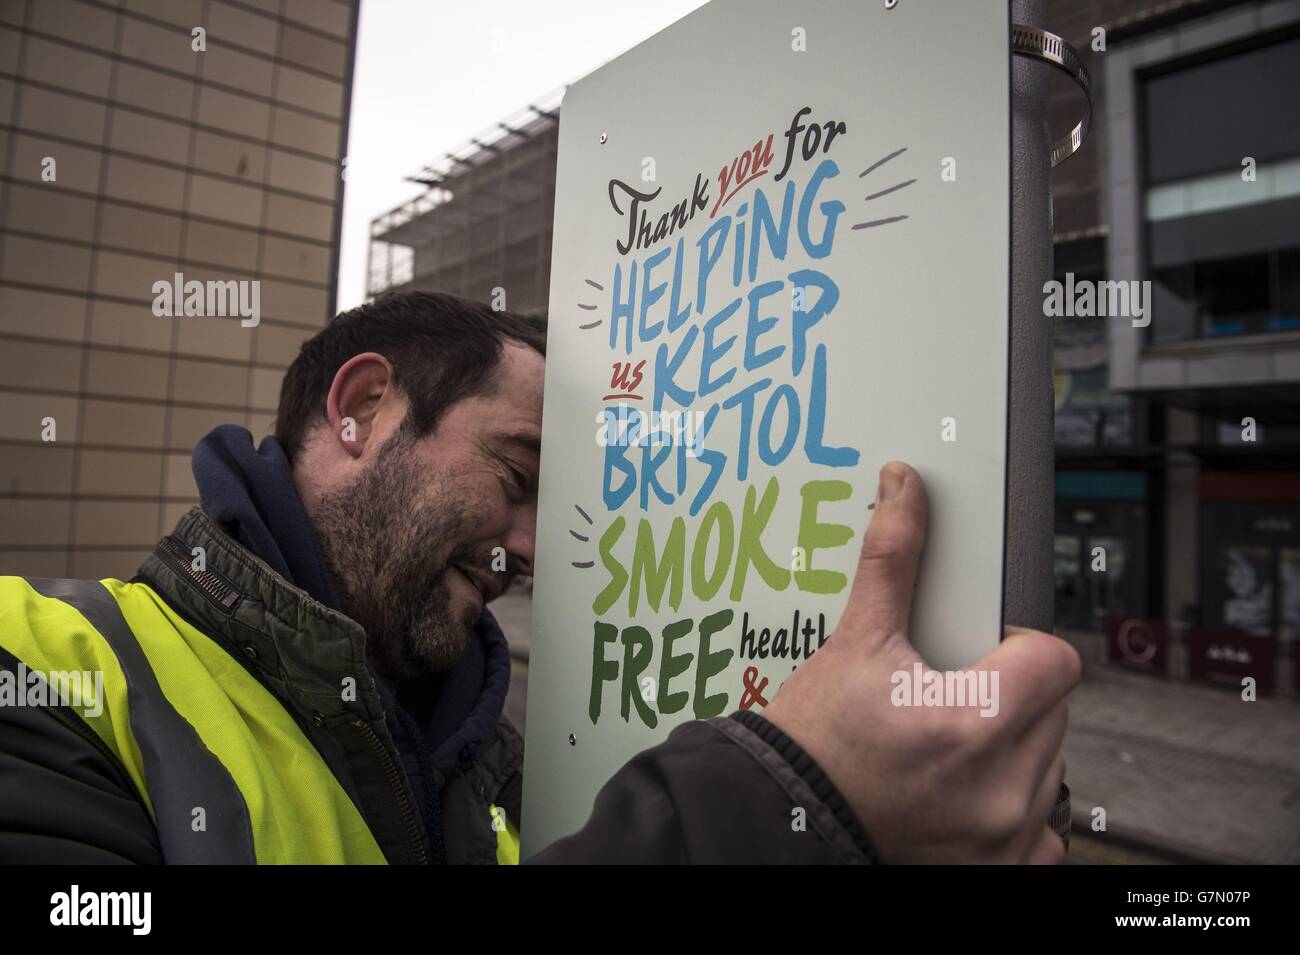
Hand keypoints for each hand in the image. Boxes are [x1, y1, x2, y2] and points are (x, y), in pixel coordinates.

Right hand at [762, 462, 1079, 862]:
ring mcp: (1006, 835)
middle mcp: (1003, 787)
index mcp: (977, 722)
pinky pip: (1043, 828)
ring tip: (945, 745)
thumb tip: (905, 488)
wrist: (782, 818)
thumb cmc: (815, 738)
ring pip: (1049, 761)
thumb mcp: (855, 641)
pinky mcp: (1001, 868)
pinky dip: (1013, 806)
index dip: (1016, 646)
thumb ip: (893, 558)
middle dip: (1010, 694)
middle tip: (945, 698)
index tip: (978, 654)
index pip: (1055, 659)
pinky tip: (960, 790)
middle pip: (1053, 709)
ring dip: (1014, 747)